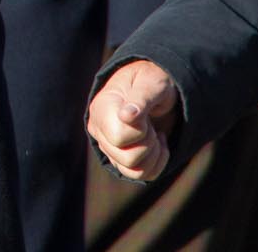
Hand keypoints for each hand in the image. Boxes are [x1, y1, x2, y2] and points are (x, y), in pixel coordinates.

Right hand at [87, 59, 179, 180]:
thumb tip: (126, 116)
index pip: (119, 137)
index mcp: (101, 109)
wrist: (153, 86)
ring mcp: (109, 147)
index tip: (144, 113)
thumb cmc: (151, 80)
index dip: (140, 131)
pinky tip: (158, 144)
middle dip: (149, 143)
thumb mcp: (150, 82)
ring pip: (135, 171)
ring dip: (154, 154)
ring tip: (153, 133)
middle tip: (149, 124)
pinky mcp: (120, 158)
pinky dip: (157, 163)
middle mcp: (99, 131)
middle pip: (127, 158)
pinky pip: (141, 175)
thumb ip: (140, 98)